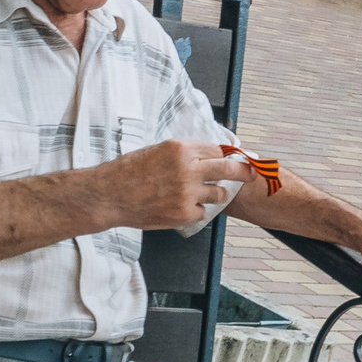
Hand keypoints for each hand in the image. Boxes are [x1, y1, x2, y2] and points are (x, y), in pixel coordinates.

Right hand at [100, 140, 251, 230]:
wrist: (110, 195)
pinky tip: (178, 207)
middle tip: (251, 173)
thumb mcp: (157, 151)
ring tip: (195, 194)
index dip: (226, 155)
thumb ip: (184, 153)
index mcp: (181, 148)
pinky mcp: (184, 213)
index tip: (235, 158)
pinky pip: (203, 212)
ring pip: (218, 194)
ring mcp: (188, 192)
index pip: (217, 149)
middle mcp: (188, 168)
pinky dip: (195, 211)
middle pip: (229, 168)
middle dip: (244, 171)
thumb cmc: (128, 172)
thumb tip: (208, 155)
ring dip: (212, 195)